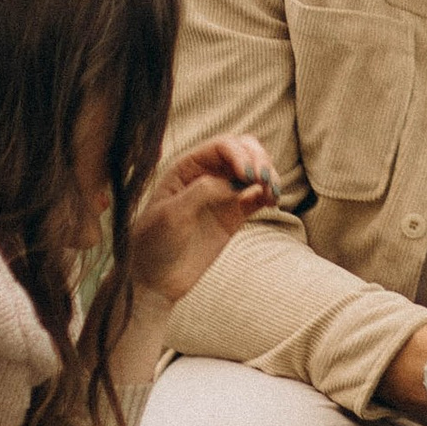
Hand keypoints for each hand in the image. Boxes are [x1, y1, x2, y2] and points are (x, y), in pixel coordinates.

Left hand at [123, 135, 279, 308]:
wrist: (156, 279)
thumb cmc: (154, 243)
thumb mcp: (171, 214)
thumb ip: (202, 192)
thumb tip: (235, 184)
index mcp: (187, 166)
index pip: (222, 146)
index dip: (240, 154)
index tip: (248, 176)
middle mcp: (207, 174)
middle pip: (243, 150)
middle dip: (259, 160)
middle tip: (264, 181)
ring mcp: (222, 194)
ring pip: (255, 170)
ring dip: (269, 175)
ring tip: (272, 194)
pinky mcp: (234, 214)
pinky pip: (257, 195)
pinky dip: (269, 194)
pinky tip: (272, 202)